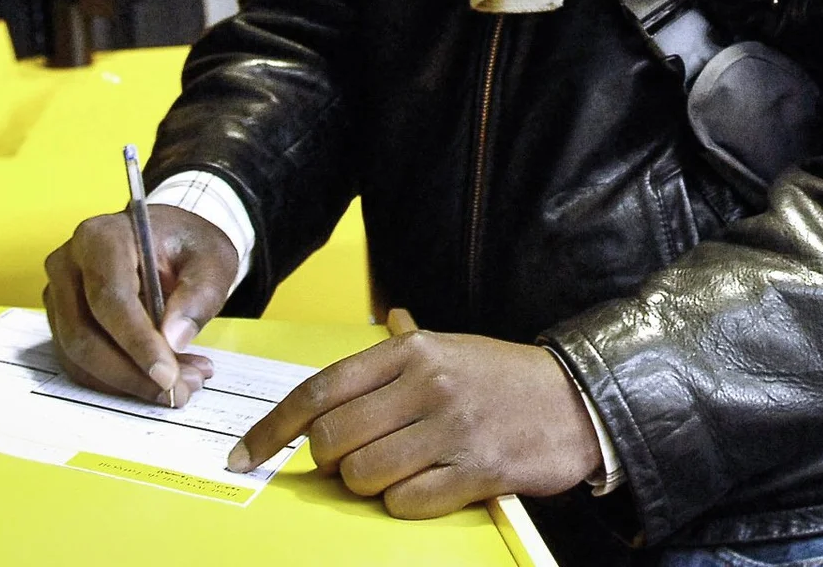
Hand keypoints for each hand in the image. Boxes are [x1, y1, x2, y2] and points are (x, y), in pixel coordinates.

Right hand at [43, 204, 237, 407]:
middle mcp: (68, 263)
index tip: (167, 375)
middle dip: (132, 373)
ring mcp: (59, 293)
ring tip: (179, 386)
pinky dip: (117, 380)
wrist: (168, 240)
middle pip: (85, 334)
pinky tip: (157, 379)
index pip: (110, 298)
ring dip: (127, 382)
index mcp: (101, 237)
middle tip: (178, 391)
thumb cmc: (187, 245)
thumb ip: (199, 294)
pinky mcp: (61, 320)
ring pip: (78, 356)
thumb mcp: (212, 259)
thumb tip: (174, 338)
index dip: (137, 342)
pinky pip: (79, 363)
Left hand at [229, 311, 600, 516]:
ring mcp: (452, 428)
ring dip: (368, 485)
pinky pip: (406, 502)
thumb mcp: (452, 348)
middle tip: (349, 463)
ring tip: (397, 470)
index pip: (320, 390)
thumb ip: (404, 347)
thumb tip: (385, 321)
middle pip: (334, 441)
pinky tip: (427, 484)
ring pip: (364, 476)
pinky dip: (405, 502)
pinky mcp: (476, 470)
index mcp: (411, 351)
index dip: (273, 428)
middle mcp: (427, 384)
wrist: (578, 401)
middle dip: (329, 464)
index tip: (244, 454)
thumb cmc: (503, 378)